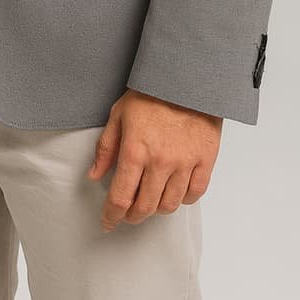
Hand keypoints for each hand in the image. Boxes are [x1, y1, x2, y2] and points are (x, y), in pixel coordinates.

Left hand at [86, 88, 221, 230]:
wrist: (186, 77)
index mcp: (135, 150)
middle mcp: (160, 161)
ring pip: (169, 205)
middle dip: (133, 216)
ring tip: (151, 199)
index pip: (121, 198)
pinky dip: (183, 198)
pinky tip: (174, 190)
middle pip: (145, 207)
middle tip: (128, 212)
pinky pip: (194, 193)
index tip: (108, 222)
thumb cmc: (151, 93)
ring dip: (157, 208)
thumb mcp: (119, 114)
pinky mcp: (205, 160)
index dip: (112, 216)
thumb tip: (95, 174)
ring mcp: (185, 162)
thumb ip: (106, 148)